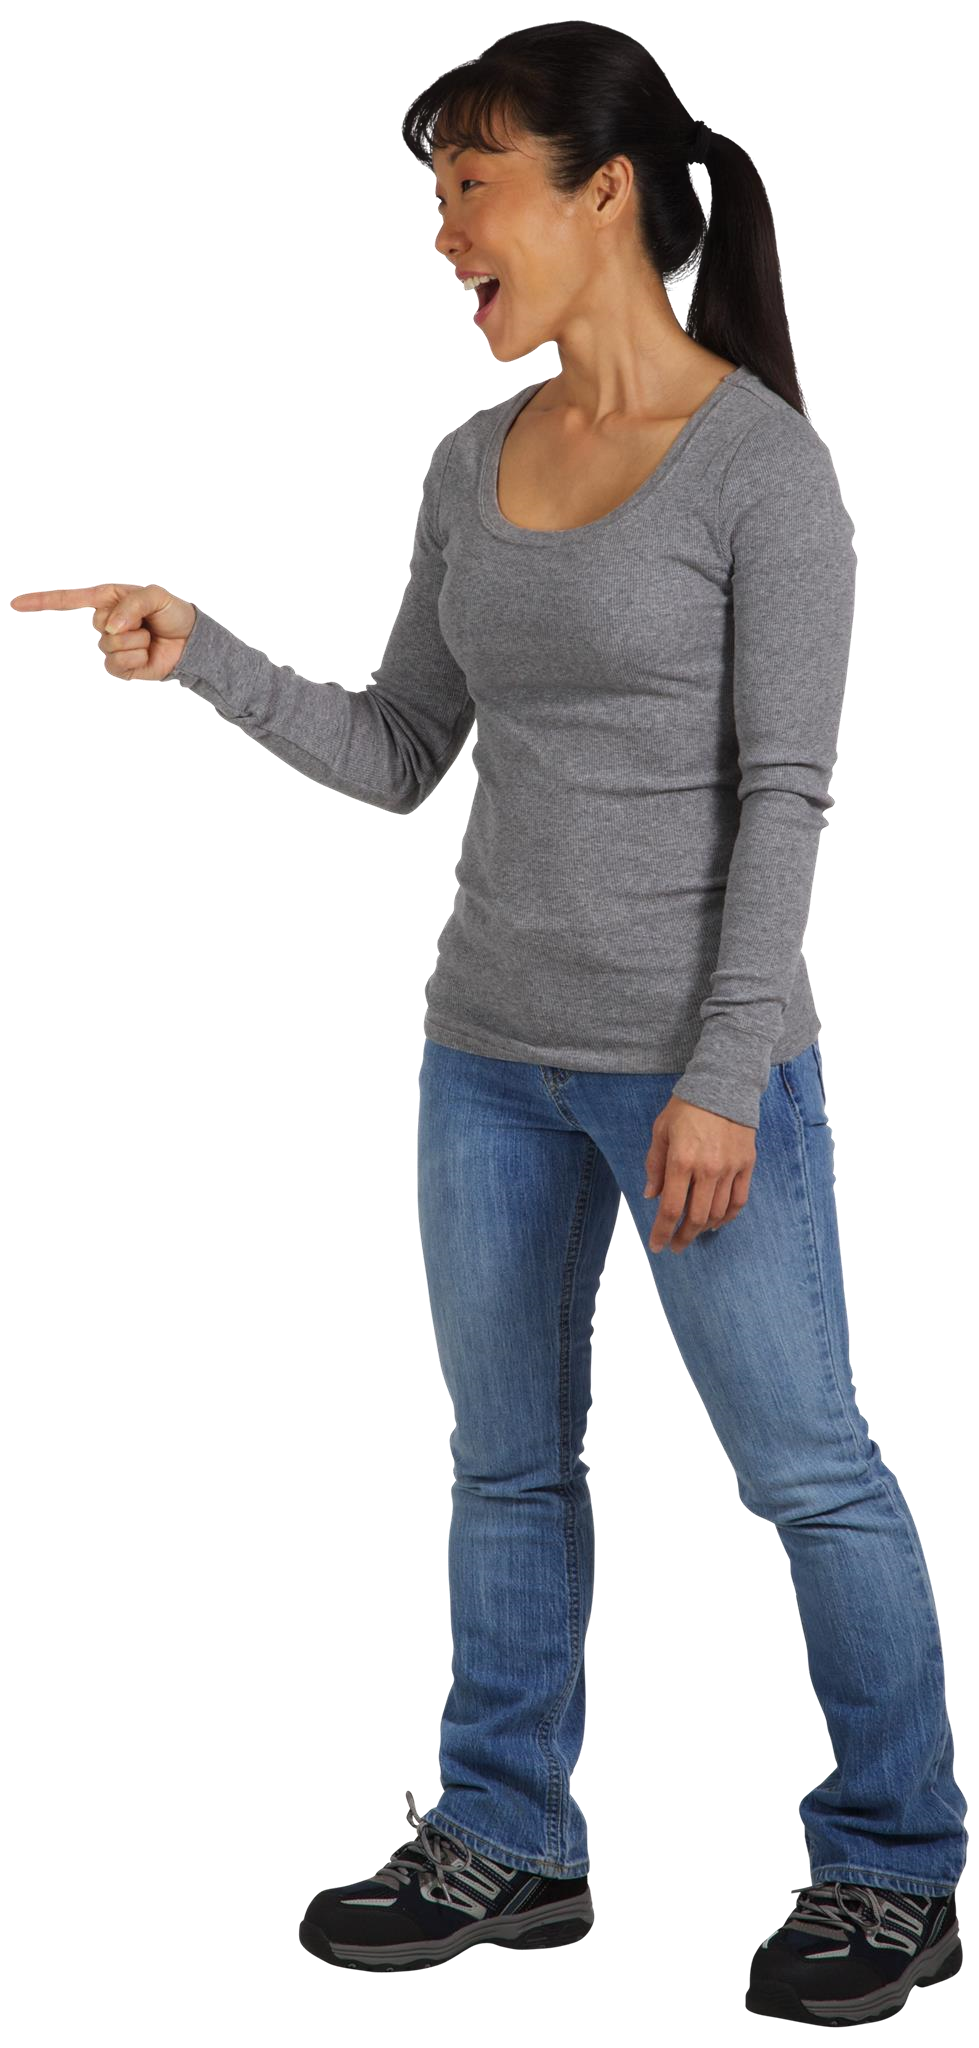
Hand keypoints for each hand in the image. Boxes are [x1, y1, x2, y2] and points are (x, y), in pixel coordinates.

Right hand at [9, 582, 195, 681]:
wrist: (190, 640)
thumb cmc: (172, 612)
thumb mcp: (156, 596)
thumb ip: (132, 605)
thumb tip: (111, 627)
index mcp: (106, 599)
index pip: (67, 599)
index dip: (41, 601)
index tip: (15, 603)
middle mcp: (104, 622)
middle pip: (100, 626)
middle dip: (130, 623)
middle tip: (147, 623)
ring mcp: (110, 646)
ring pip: (111, 646)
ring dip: (137, 643)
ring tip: (149, 638)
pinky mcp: (119, 668)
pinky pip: (117, 665)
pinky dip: (137, 660)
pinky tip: (146, 656)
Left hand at [643, 1094, 755, 1253]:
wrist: (723, 1085)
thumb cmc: (686, 1108)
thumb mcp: (660, 1131)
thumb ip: (654, 1165)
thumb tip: (650, 1195)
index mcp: (681, 1161)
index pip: (671, 1209)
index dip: (663, 1232)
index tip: (658, 1246)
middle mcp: (707, 1170)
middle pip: (696, 1217)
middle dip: (684, 1237)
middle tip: (676, 1246)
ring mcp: (730, 1169)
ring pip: (718, 1213)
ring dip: (704, 1229)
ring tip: (694, 1233)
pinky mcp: (746, 1165)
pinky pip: (739, 1200)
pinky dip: (728, 1217)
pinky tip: (718, 1223)